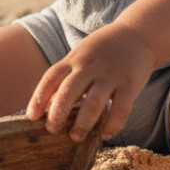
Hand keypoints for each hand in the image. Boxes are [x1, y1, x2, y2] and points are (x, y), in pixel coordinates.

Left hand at [26, 22, 156, 141]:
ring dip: (83, 122)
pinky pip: (121, 108)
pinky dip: (113, 124)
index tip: (31, 117)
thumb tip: (45, 105)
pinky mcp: (131, 83)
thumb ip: (64, 77)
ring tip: (76, 137)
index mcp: (75, 59)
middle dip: (58, 112)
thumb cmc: (102, 50)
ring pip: (94, 101)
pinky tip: (106, 134)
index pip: (52, 77)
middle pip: (70, 89)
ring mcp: (111, 74)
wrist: (137, 33)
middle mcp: (90, 66)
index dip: (39, 97)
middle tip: (52, 130)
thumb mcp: (80, 56)